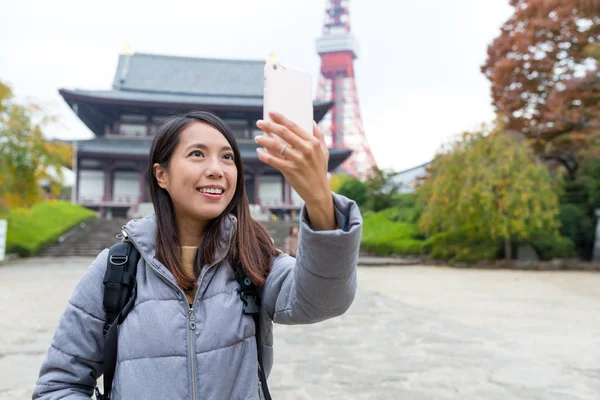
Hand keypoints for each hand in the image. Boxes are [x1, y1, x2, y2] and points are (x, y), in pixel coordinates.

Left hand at [255, 112, 335, 229]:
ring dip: (264, 140)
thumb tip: (312, 121)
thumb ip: (319, 135)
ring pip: (276, 146)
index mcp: (313, 143)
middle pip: (284, 133)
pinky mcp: (290, 171)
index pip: (294, 126)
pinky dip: (264, 155)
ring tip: (257, 137)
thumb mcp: (324, 151)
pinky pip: (273, 161)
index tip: (271, 113)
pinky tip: (259, 152)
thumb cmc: (319, 169)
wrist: (318, 191)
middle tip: (259, 122)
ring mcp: (298, 161)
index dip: (281, 118)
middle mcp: (306, 150)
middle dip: (269, 126)